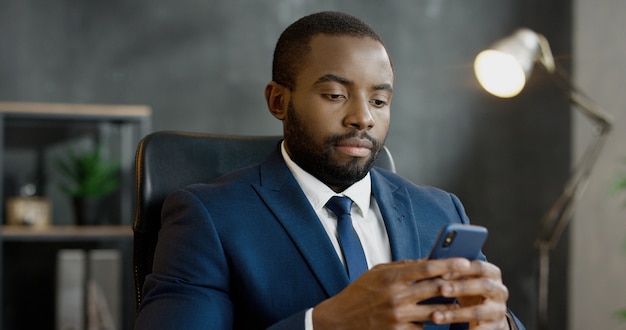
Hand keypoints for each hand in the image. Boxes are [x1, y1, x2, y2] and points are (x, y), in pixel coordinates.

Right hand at [312, 258, 472, 328]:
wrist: (339, 321)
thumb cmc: (359, 293)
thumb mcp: (377, 272)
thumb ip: (403, 267)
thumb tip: (429, 261)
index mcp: (391, 277)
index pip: (427, 268)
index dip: (449, 264)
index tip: (465, 262)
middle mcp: (396, 297)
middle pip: (436, 289)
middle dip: (456, 285)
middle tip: (470, 282)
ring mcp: (398, 317)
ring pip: (435, 312)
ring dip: (448, 308)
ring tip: (457, 304)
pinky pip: (423, 329)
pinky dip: (430, 324)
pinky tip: (433, 320)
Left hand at [431, 260, 509, 328]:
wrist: (486, 315)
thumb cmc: (469, 291)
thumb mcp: (464, 279)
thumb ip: (453, 273)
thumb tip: (429, 265)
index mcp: (492, 274)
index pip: (479, 267)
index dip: (461, 270)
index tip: (442, 274)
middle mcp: (499, 290)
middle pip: (484, 286)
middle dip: (461, 288)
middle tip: (442, 290)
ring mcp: (499, 310)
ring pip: (478, 312)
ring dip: (456, 314)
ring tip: (436, 317)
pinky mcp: (496, 326)